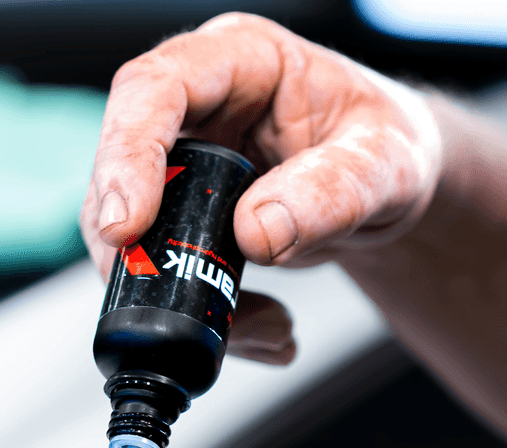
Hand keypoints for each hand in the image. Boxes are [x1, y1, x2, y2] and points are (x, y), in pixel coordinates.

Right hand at [80, 13, 442, 370]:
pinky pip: (161, 272)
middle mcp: (198, 110)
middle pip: (120, 172)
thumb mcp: (387, 168)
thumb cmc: (386, 153)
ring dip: (180, 296)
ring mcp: (181, 167)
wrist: (382, 193)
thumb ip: (332, 193)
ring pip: (130, 237)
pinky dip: (206, 314)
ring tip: (265, 325)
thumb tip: (258, 231)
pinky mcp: (178, 219)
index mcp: (242, 61)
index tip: (126, 227)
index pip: (155, 90)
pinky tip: (264, 327)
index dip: (126, 155)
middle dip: (141, 251)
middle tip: (187, 302)